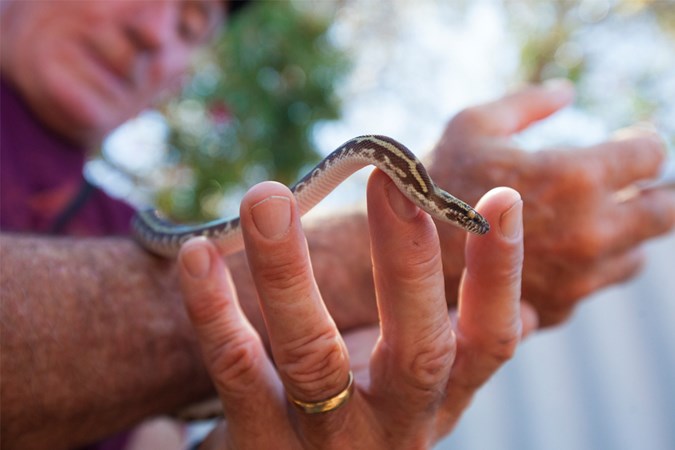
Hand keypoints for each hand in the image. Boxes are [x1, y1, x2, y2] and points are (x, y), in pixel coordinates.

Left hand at [177, 171, 534, 448]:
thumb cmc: (364, 423)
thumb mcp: (417, 391)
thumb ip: (458, 349)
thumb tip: (535, 311)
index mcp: (442, 400)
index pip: (490, 342)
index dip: (500, 276)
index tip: (503, 199)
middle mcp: (397, 426)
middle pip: (416, 352)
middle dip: (406, 262)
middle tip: (388, 177)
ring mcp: (328, 442)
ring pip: (314, 358)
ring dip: (289, 273)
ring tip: (267, 196)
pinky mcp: (260, 447)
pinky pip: (236, 371)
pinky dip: (216, 310)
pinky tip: (200, 255)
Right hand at [428, 81, 674, 326]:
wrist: (390, 260)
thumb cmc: (431, 183)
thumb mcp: (473, 124)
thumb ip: (527, 103)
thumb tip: (566, 92)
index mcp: (573, 178)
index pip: (647, 157)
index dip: (640, 144)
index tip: (630, 144)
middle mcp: (587, 234)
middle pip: (663, 212)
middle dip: (654, 192)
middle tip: (637, 183)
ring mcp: (574, 280)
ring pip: (634, 253)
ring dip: (623, 232)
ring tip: (592, 216)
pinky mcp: (557, 310)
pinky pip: (595, 283)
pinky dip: (588, 265)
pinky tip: (557, 250)